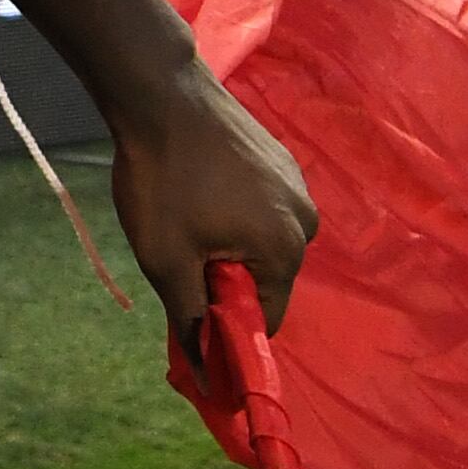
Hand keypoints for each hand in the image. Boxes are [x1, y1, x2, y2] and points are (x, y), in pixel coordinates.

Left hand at [106, 63, 315, 334]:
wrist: (160, 93)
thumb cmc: (161, 178)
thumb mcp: (165, 259)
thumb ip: (190, 317)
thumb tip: (206, 375)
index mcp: (287, 252)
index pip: (264, 318)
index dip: (224, 324)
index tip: (187, 307)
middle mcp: (307, 223)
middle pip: (264, 279)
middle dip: (222, 278)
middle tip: (176, 249)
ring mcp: (297, 188)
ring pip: (259, 241)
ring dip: (224, 242)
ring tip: (183, 213)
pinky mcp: (281, 162)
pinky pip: (258, 208)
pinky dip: (231, 211)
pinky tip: (195, 188)